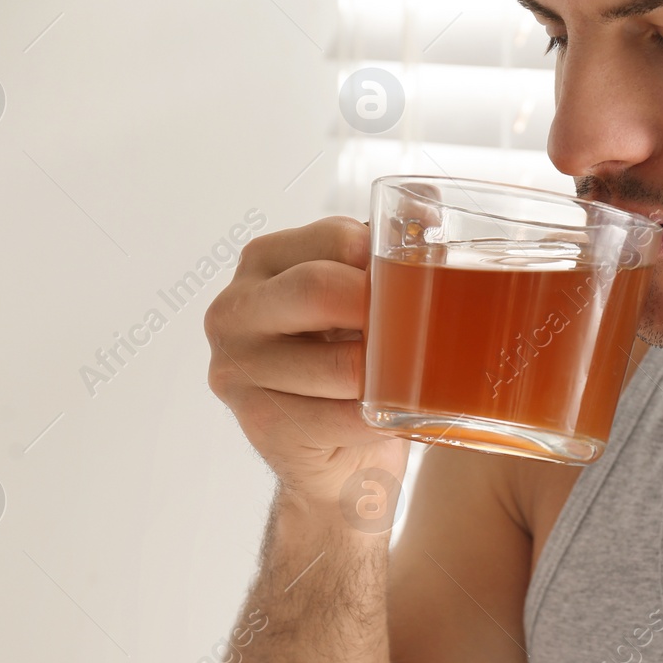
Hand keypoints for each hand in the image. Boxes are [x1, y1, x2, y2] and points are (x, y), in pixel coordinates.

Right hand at [204, 215, 409, 506]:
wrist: (337, 460)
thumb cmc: (353, 363)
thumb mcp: (365, 297)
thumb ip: (388, 246)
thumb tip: (426, 203)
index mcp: (265, 260)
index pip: (337, 237)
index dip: (389, 261)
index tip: (422, 284)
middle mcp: (236, 308)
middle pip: (320, 290)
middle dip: (383, 312)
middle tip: (422, 331)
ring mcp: (237, 368)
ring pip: (340, 364)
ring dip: (391, 376)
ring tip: (415, 379)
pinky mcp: (259, 423)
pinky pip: (341, 418)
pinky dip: (381, 420)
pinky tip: (394, 418)